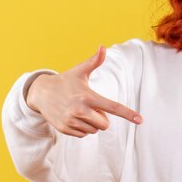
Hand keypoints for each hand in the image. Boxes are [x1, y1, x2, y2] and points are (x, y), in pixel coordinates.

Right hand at [26, 46, 142, 137]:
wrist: (40, 93)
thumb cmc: (65, 81)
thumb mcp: (79, 71)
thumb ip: (94, 61)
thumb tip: (103, 47)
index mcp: (88, 96)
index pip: (112, 107)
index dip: (128, 113)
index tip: (140, 120)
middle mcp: (80, 110)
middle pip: (104, 124)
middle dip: (102, 118)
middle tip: (91, 107)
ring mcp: (71, 121)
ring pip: (94, 130)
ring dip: (91, 123)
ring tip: (79, 111)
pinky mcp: (65, 129)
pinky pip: (83, 135)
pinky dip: (82, 128)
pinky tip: (72, 117)